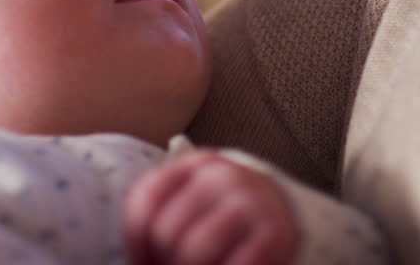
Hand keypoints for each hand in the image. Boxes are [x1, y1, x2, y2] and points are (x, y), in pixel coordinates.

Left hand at [124, 150, 298, 264]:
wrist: (284, 215)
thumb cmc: (223, 218)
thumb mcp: (192, 202)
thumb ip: (158, 213)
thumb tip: (136, 258)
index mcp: (194, 165)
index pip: (145, 203)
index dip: (136, 244)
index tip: (147, 260)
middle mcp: (222, 176)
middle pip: (166, 232)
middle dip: (165, 263)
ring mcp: (251, 201)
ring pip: (194, 252)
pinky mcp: (274, 233)